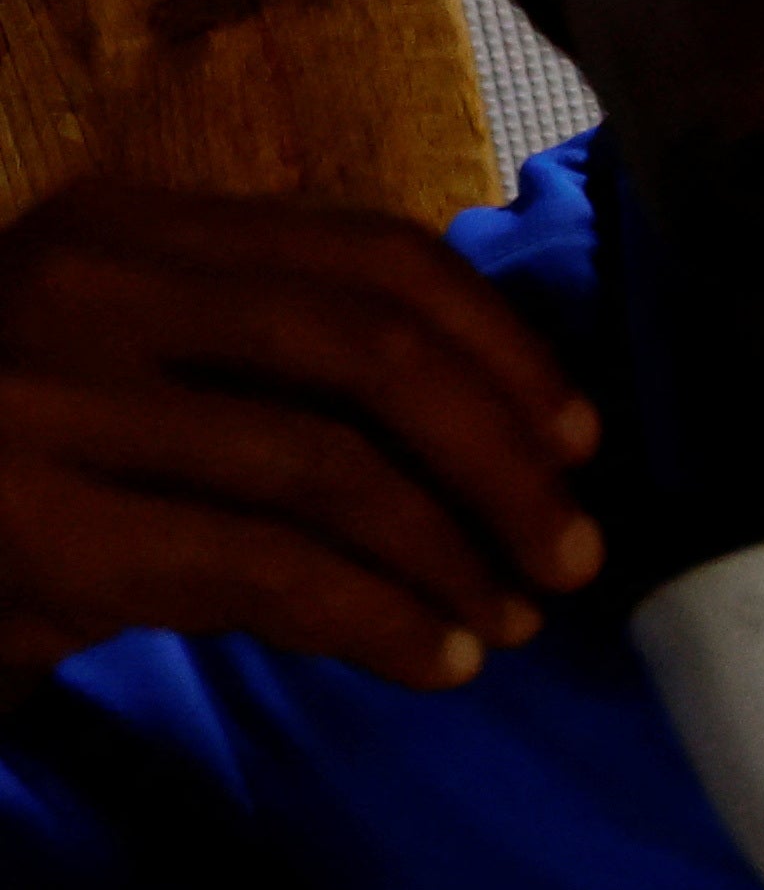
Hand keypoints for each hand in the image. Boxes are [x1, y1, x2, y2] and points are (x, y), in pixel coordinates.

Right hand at [0, 181, 604, 693]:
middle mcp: (79, 287)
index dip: (503, 350)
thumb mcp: (128, 370)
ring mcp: (47, 404)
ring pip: (334, 469)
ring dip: (456, 558)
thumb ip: (271, 363)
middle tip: (575, 553)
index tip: (580, 439)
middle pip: (373, 354)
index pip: (369, 256)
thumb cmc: (11, 461)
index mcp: (121, 227)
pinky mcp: (38, 531)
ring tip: (508, 620)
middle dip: (505, 463)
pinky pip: (270, 570)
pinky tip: (435, 661)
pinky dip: (382, 621)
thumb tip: (505, 420)